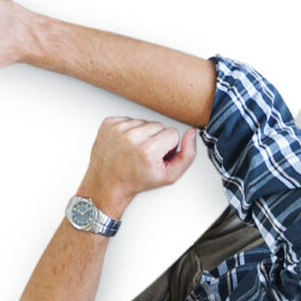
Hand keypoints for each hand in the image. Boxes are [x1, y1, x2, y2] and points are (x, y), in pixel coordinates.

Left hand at [80, 115, 197, 212]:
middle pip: (158, 125)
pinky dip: (129, 129)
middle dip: (156, 139)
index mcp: (147, 150)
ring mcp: (118, 129)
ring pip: (144, 121)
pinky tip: (125, 144)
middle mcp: (132, 137)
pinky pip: (129, 119)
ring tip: (135, 149)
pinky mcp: (109, 123)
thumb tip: (191, 133)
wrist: (108, 182)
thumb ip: (187, 155)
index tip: (157, 156)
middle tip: (146, 154)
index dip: (168, 146)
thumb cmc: (136, 180)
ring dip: (142, 134)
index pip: (173, 132)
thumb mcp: (169, 176)